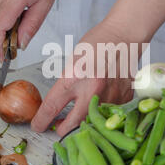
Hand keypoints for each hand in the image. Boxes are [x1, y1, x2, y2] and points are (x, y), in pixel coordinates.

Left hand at [31, 21, 138, 136]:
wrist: (125, 35)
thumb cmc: (98, 43)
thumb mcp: (73, 61)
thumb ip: (65, 84)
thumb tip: (54, 105)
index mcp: (74, 76)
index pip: (51, 106)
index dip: (41, 120)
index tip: (38, 125)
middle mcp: (93, 89)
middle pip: (71, 125)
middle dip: (61, 129)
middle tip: (58, 126)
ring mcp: (110, 96)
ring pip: (91, 122)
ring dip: (83, 121)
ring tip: (79, 112)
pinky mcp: (124, 99)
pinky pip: (108, 114)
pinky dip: (102, 111)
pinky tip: (100, 101)